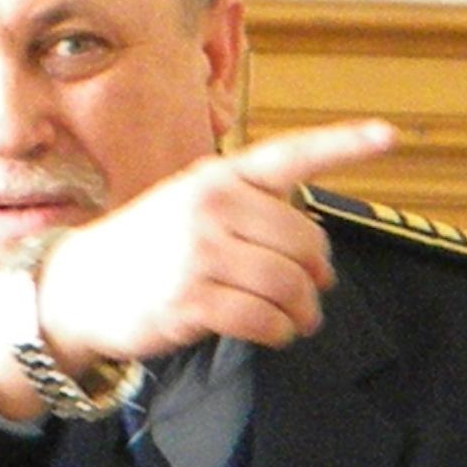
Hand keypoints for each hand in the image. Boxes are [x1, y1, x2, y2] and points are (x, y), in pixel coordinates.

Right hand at [36, 120, 398, 369]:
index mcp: (217, 177)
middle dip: (317, 275)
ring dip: (303, 312)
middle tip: (313, 291)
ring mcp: (199, 253)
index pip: (290, 155)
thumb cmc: (145, 248)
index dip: (344, 144)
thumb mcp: (189, 205)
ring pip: (289, 285)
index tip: (388, 135)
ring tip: (297, 319)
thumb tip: (315, 254)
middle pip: (304, 243)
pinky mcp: (191, 300)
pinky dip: (279, 332)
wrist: (78, 286)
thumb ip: (247, 212)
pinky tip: (270, 331)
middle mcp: (210, 207)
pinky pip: (265, 320)